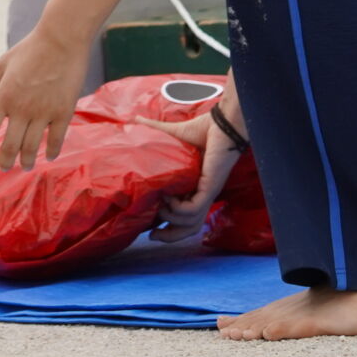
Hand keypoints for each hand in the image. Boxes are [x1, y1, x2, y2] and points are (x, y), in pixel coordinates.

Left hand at [0, 24, 93, 169]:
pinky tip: (49, 156)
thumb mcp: (4, 63)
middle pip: (10, 145)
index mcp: (3, 97)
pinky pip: (57, 138)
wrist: (61, 40)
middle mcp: (21, 109)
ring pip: (32, 147)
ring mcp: (44, 112)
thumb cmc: (30, 49)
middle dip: (5, 161)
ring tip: (25, 166)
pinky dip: (52, 150)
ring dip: (27, 160)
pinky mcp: (64, 112)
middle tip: (4, 167)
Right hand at [146, 87, 247, 241]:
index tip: (151, 228)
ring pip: (192, 223)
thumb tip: (134, 120)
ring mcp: (207, 193)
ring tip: (160, 206)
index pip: (185, 216)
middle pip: (190, 227)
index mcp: (194, 186)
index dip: (169, 226)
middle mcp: (202, 194)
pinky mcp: (209, 189)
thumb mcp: (171, 134)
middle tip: (152, 236)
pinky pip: (192, 211)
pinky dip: (177, 209)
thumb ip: (153, 129)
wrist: (221, 123)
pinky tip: (168, 197)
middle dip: (170, 236)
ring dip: (171, 219)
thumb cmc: (202, 128)